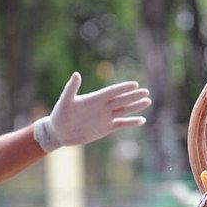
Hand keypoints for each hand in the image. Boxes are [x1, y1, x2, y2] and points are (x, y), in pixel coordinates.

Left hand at [33, 72, 150, 152]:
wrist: (59, 132)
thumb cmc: (59, 115)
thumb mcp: (65, 101)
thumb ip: (71, 88)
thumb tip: (76, 73)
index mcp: (94, 98)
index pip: (112, 92)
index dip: (122, 88)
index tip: (135, 84)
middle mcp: (102, 106)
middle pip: (121, 100)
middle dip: (134, 96)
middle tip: (146, 92)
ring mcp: (105, 117)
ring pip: (124, 110)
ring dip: (135, 106)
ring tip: (147, 101)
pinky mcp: (106, 128)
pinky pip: (121, 124)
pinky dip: (131, 123)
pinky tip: (142, 120)